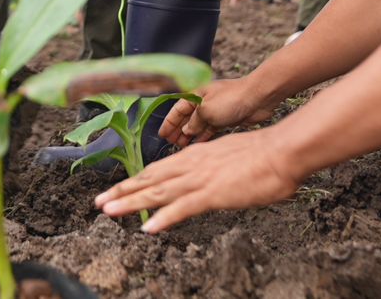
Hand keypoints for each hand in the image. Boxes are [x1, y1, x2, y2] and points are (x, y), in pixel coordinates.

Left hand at [95, 128, 301, 232]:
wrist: (282, 151)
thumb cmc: (264, 155)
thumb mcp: (231, 158)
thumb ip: (215, 168)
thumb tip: (211, 178)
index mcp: (196, 155)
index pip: (159, 169)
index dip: (136, 180)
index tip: (118, 189)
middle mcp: (192, 164)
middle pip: (150, 179)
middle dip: (123, 192)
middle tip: (98, 202)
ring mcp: (200, 179)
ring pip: (158, 192)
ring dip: (131, 203)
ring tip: (108, 212)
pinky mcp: (213, 193)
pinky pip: (183, 208)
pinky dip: (164, 218)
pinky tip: (148, 228)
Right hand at [159, 77, 276, 147]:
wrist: (258, 98)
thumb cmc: (231, 99)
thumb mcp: (207, 110)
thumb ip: (194, 122)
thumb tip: (187, 131)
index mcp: (196, 95)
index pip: (177, 109)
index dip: (169, 122)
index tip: (162, 134)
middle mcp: (204, 102)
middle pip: (187, 118)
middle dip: (178, 130)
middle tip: (170, 143)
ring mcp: (215, 111)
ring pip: (198, 125)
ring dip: (190, 135)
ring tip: (181, 146)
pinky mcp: (226, 119)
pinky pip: (210, 130)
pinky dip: (204, 137)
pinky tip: (199, 145)